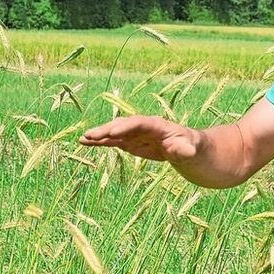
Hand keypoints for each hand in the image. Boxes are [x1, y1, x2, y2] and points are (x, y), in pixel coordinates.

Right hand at [78, 116, 200, 162]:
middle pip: (122, 125)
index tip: (113, 133)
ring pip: (114, 132)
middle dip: (107, 130)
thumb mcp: (190, 148)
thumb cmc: (190, 147)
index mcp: (157, 125)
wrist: (185, 148)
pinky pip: (112, 141)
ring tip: (83, 138)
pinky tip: (84, 142)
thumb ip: (184, 149)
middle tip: (91, 135)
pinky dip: (99, 142)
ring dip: (99, 135)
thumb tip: (184, 149)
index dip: (126, 127)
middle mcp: (142, 126)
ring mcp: (134, 134)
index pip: (139, 123)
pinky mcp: (129, 142)